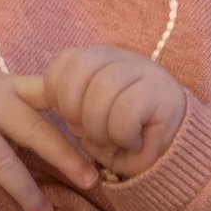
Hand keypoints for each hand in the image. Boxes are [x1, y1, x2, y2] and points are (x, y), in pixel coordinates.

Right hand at [0, 68, 97, 210]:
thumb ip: (31, 99)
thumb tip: (77, 121)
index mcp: (11, 87)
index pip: (51, 94)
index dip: (77, 108)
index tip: (103, 129)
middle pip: (36, 132)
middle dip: (65, 158)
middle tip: (90, 181)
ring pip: (4, 164)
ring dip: (26, 193)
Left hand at [16, 46, 185, 178]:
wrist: (173, 153)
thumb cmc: (123, 135)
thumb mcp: (88, 114)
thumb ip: (66, 99)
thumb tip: (36, 94)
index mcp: (102, 58)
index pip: (66, 60)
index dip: (58, 91)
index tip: (69, 117)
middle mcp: (124, 57)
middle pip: (81, 69)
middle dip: (74, 109)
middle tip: (87, 131)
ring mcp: (147, 71)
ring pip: (102, 90)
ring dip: (99, 127)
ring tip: (112, 139)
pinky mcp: (164, 93)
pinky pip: (125, 112)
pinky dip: (121, 135)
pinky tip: (132, 140)